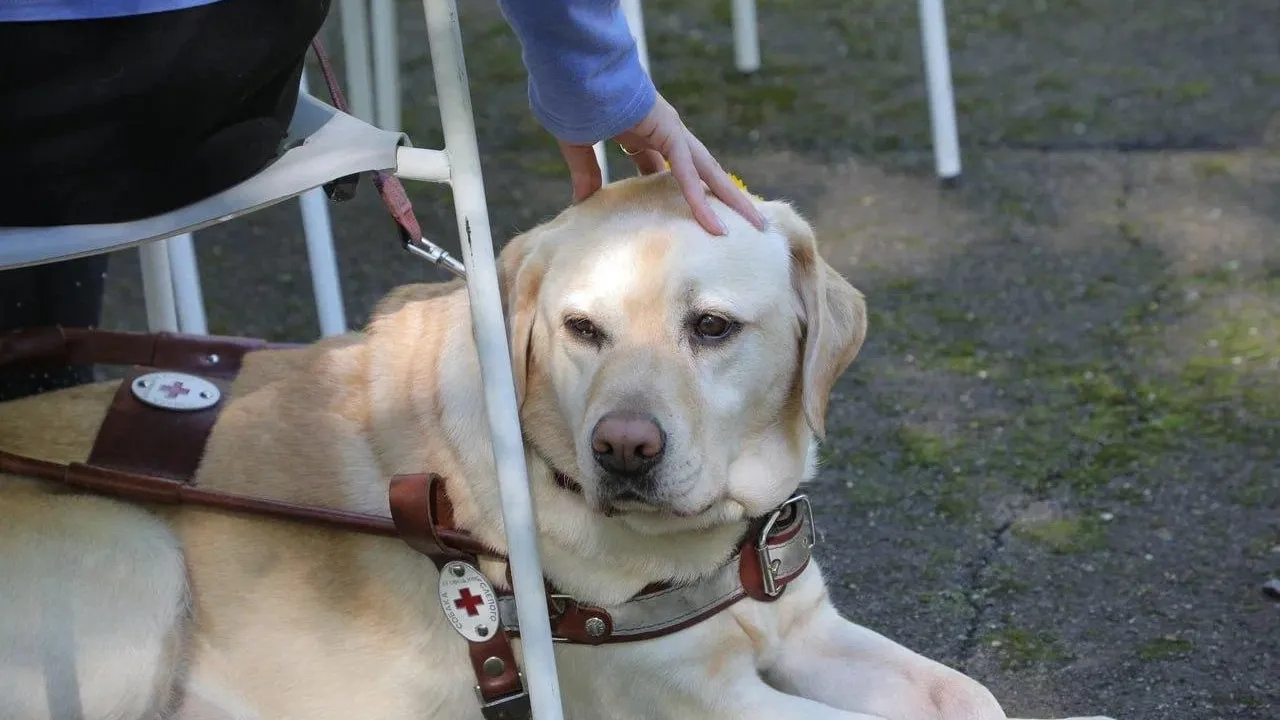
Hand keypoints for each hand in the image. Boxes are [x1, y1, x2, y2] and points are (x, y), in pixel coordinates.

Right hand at [556, 94, 766, 235]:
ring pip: (709, 173)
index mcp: (646, 134)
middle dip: (724, 197)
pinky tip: (713, 225)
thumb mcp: (580, 145)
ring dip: (732, 201)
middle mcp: (666, 133)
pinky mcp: (668, 130)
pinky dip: (699, 199)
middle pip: (704, 173)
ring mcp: (671, 131)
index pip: (677, 169)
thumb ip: (586, 172)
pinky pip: (687, 173)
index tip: (698, 217)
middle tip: (746, 223)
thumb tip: (582, 201)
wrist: (571, 73)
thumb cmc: (573, 99)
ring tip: (757, 226)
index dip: (689, 193)